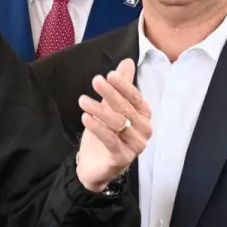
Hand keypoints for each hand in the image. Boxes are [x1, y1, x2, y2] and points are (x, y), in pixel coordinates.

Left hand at [75, 58, 151, 191]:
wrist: (94, 165)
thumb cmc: (105, 133)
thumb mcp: (110, 107)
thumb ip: (120, 86)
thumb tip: (127, 61)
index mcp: (144, 116)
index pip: (135, 97)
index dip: (123, 86)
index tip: (109, 75)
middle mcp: (144, 130)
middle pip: (126, 109)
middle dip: (110, 94)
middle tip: (95, 81)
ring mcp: (135, 146)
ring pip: (118, 124)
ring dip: (99, 110)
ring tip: (83, 100)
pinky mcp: (122, 158)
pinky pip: (110, 140)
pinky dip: (97, 128)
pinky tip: (85, 117)